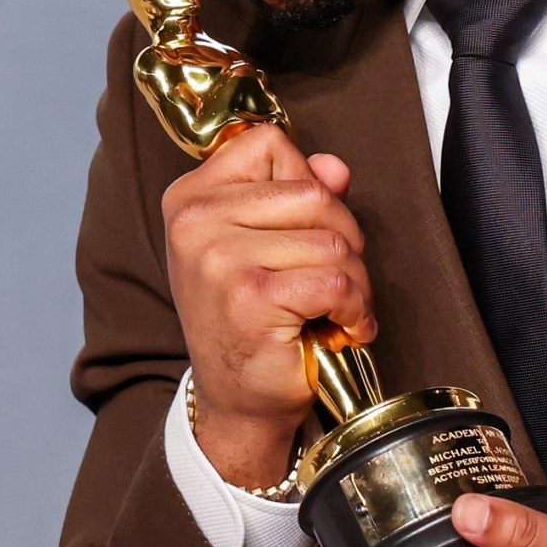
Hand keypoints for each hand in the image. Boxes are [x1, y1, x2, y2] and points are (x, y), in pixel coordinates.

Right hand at [161, 123, 373, 489]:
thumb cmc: (253, 319)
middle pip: (314, 193)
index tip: (306, 230)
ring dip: (354, 282)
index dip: (307, 184)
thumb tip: (335, 167)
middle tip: (336, 281)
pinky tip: (341, 328)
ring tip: (335, 309)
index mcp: (190, 197)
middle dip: (345, 239)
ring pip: (333, 241)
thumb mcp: (266, 245)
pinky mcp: (251, 297)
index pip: (269, 144)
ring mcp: (219, 259)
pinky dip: (355, 309)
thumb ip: (298, 195)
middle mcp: (194, 221)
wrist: (236, 401)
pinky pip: (337, 282)